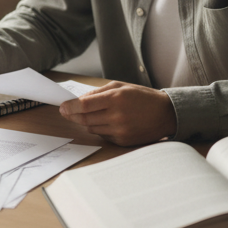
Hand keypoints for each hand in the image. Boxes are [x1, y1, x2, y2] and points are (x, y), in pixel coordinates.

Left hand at [59, 82, 175, 144]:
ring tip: (91, 114)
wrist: (166, 114)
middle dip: (73, 115)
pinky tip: (107, 122)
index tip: (62, 106)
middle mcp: (117, 116)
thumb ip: (98, 92)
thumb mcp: (121, 86)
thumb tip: (78, 99)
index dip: (70, 107)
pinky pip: (103, 136)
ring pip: (92, 128)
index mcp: (116, 99)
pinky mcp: (123, 141)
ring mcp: (120, 131)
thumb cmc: (143, 97)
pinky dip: (100, 129)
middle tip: (67, 112)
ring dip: (87, 122)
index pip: (84, 105)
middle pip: (84, 119)